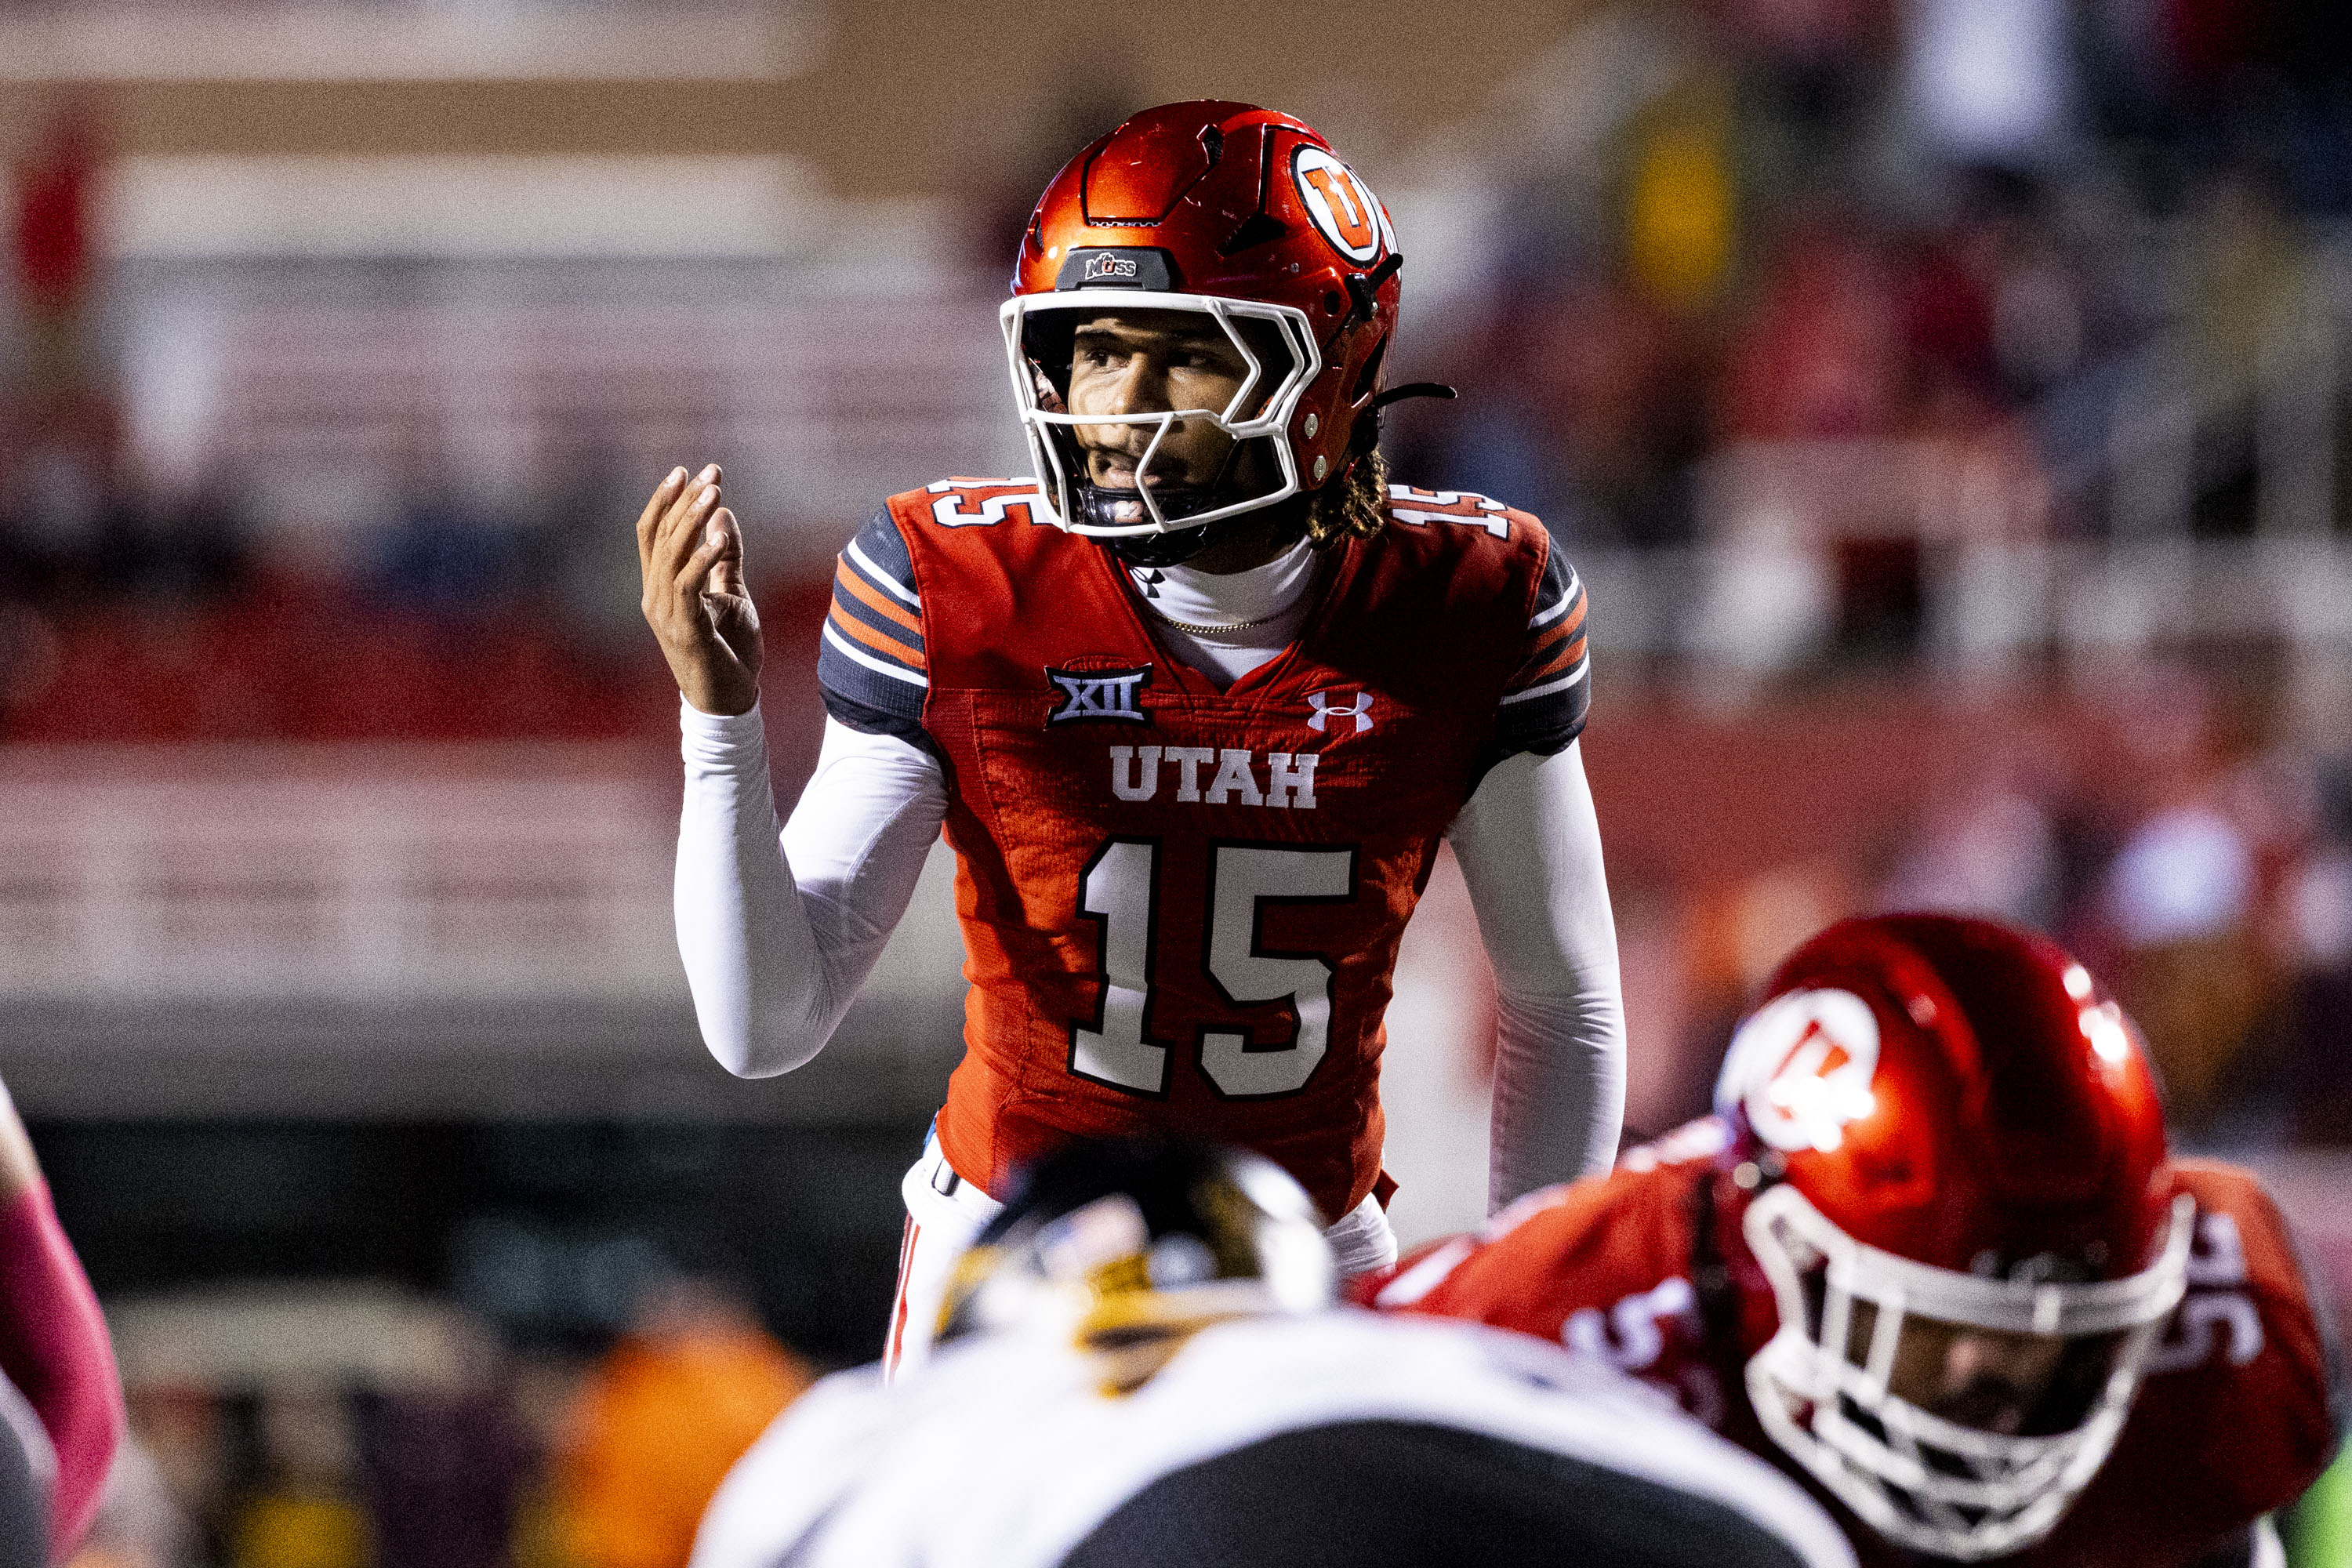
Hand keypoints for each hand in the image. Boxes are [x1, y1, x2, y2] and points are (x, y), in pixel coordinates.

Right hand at [638, 463, 763, 715]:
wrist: (730, 703)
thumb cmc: (730, 651)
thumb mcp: (733, 594)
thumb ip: (726, 557)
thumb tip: (723, 513)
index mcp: (660, 587)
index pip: (652, 533)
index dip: (667, 499)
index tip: (689, 469)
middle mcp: (654, 597)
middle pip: (660, 537)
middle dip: (684, 501)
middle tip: (710, 472)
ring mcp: (665, 615)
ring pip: (670, 557)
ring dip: (692, 522)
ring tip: (714, 492)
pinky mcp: (684, 632)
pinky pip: (686, 587)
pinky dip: (702, 560)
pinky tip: (719, 538)